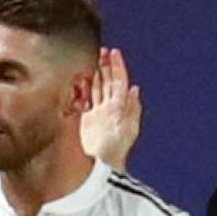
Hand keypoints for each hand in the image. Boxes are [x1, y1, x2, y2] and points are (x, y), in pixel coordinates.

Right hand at [80, 47, 141, 170]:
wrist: (99, 164)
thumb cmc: (116, 150)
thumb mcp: (129, 128)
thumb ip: (132, 107)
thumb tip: (135, 88)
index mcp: (120, 107)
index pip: (119, 81)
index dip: (117, 66)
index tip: (114, 52)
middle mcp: (108, 108)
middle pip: (107, 82)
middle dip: (105, 66)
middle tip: (101, 50)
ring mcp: (95, 112)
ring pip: (95, 88)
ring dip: (94, 73)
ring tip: (92, 58)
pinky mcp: (83, 118)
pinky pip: (83, 98)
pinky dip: (83, 87)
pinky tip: (81, 77)